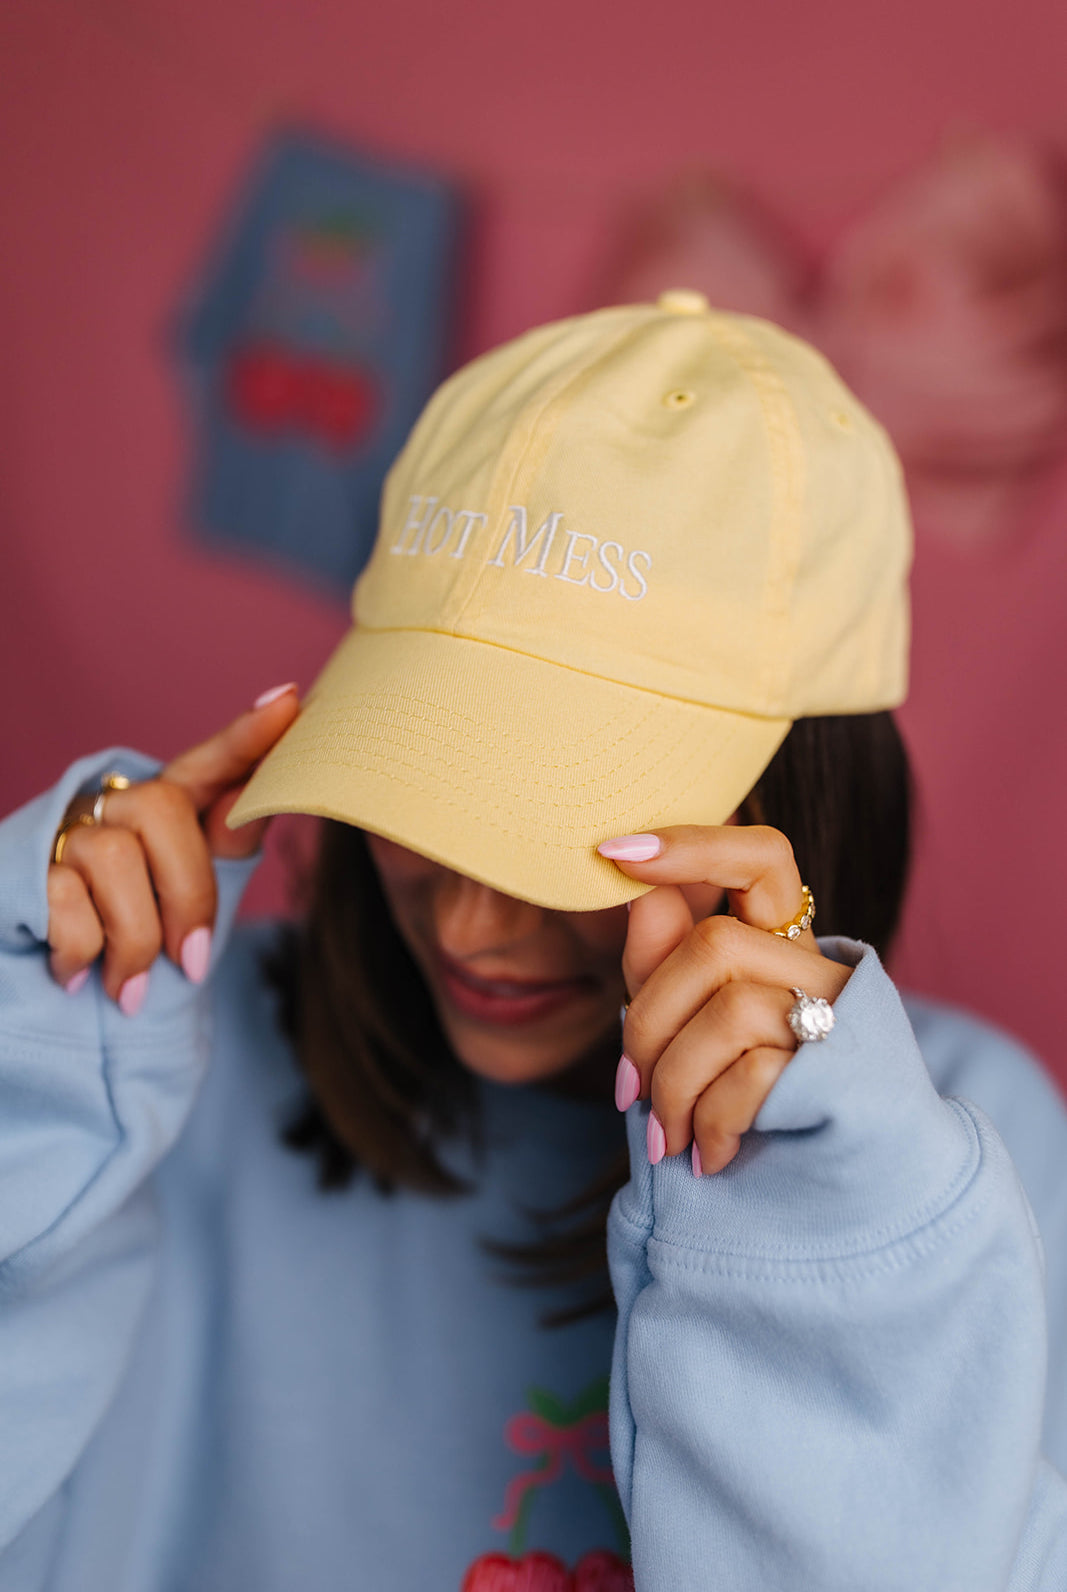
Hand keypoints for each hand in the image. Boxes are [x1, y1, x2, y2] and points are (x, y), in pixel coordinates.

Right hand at [46, 685, 299, 1010]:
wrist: (46, 1004)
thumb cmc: (127, 947)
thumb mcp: (185, 904)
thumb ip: (224, 848)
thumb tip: (264, 799)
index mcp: (161, 813)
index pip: (206, 765)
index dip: (244, 737)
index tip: (288, 703)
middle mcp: (109, 808)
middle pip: (161, 808)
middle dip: (187, 894)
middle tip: (190, 961)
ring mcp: (61, 834)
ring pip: (115, 856)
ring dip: (135, 941)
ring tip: (129, 988)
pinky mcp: (20, 868)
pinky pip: (66, 900)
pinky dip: (83, 953)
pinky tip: (74, 974)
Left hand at [599, 825, 850, 1175]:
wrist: (840, 1186)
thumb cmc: (746, 1094)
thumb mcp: (689, 1020)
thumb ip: (662, 959)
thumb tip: (640, 891)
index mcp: (782, 942)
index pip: (761, 856)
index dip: (693, 846)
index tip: (614, 851)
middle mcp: (820, 969)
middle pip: (715, 946)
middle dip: (649, 1023)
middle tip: (628, 1090)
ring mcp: (841, 1020)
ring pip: (731, 1012)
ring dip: (674, 1085)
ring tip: (666, 1135)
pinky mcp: (846, 1076)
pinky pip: (756, 1075)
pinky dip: (711, 1121)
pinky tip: (706, 1154)